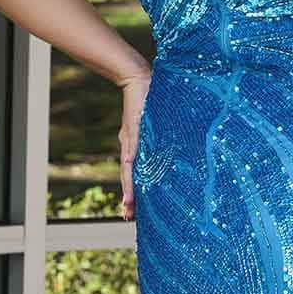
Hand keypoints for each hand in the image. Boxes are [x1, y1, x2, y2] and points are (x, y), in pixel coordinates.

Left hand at [118, 68, 152, 221]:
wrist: (136, 77)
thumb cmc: (146, 101)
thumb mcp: (150, 126)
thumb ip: (153, 139)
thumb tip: (165, 153)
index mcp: (134, 148)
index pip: (133, 175)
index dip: (133, 193)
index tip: (130, 213)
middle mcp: (130, 145)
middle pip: (129, 176)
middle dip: (130, 198)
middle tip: (127, 216)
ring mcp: (132, 137)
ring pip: (129, 167)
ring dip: (130, 185)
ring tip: (129, 204)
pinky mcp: (136, 125)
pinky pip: (134, 143)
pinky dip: (132, 155)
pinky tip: (130, 166)